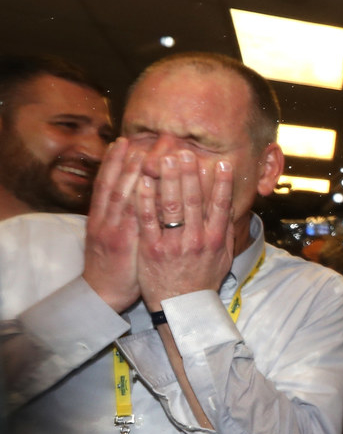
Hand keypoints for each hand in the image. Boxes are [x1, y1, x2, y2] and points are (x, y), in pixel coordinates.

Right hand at [82, 140, 145, 311]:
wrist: (105, 294)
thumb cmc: (116, 265)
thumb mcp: (112, 236)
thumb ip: (122, 216)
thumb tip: (137, 193)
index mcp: (101, 217)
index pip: (107, 183)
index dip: (115, 162)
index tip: (124, 141)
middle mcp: (105, 220)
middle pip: (116, 184)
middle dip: (128, 161)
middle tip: (141, 139)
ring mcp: (115, 232)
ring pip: (122, 197)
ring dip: (133, 174)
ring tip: (145, 153)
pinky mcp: (127, 245)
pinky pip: (136, 220)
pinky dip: (141, 202)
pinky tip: (148, 185)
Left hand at [135, 151, 232, 309]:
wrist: (181, 308)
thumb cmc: (202, 281)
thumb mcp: (222, 257)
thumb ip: (225, 231)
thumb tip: (228, 207)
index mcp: (215, 240)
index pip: (220, 205)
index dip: (222, 183)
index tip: (222, 163)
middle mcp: (196, 239)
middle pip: (194, 200)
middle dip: (190, 173)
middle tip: (186, 151)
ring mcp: (173, 244)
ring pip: (171, 206)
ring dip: (168, 179)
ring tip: (164, 158)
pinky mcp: (151, 249)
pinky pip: (147, 220)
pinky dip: (146, 199)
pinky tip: (143, 182)